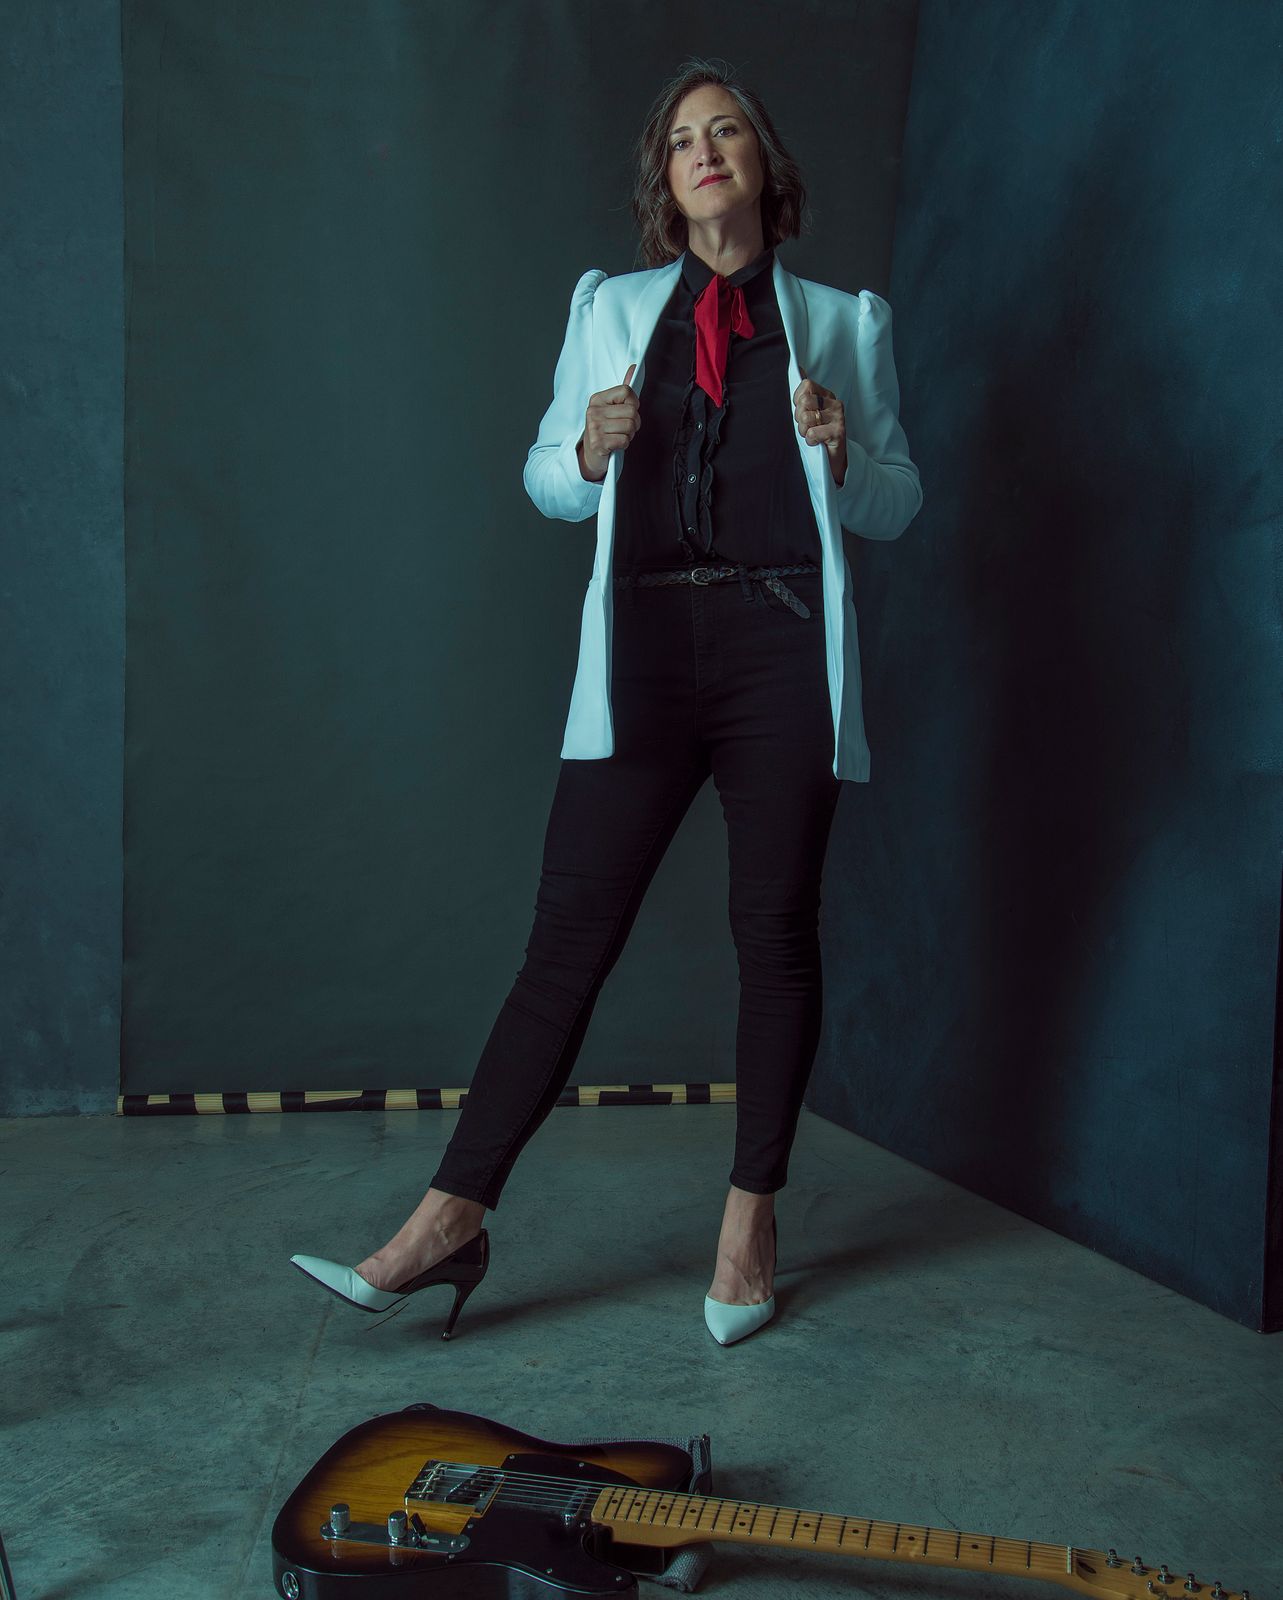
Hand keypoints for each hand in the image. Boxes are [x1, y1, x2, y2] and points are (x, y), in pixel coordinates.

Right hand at [578, 362, 639, 481]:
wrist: (590, 456)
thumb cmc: (604, 432)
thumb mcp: (612, 410)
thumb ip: (623, 391)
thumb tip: (634, 369)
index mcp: (597, 399)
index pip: (626, 391)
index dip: (634, 403)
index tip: (628, 412)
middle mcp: (594, 411)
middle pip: (632, 411)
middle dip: (634, 422)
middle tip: (625, 428)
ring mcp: (594, 427)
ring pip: (630, 426)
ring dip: (629, 435)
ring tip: (619, 436)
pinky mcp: (598, 442)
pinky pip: (624, 440)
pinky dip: (624, 444)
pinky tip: (615, 444)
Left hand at [793, 365, 847, 487]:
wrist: (834, 460)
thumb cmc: (819, 436)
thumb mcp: (809, 413)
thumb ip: (804, 393)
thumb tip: (798, 369)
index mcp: (827, 396)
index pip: (806, 385)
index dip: (797, 400)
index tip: (801, 412)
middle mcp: (835, 404)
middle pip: (804, 402)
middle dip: (799, 418)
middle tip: (807, 427)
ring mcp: (838, 417)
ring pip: (806, 418)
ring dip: (804, 431)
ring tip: (812, 435)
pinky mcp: (839, 432)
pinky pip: (813, 433)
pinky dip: (811, 441)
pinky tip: (817, 443)